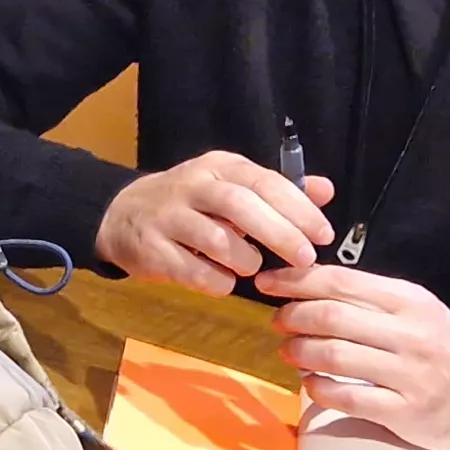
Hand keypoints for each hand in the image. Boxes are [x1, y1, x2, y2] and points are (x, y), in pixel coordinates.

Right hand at [97, 152, 334, 294]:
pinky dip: (216, 281)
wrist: (123, 215)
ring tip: (253, 268)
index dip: (298, 208)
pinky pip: (192, 271)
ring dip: (245, 260)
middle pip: (241, 206)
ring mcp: (168, 217)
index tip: (323, 235)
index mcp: (219, 167)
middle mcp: (193, 186)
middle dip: (279, 234)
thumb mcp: (233, 187)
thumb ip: (279, 191)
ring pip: (216, 240)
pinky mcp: (151, 249)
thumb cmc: (192, 204)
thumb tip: (326, 190)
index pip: (264, 181)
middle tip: (305, 259)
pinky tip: (223, 281)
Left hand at [255, 264, 449, 449]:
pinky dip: (318, 389)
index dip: (297, 280)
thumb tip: (312, 287)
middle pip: (333, 317)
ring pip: (335, 356)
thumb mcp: (419, 312)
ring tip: (288, 352)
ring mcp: (406, 374)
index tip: (269, 282)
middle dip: (294, 316)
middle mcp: (408, 334)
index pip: (342, 281)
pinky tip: (310, 383)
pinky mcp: (402, 412)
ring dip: (300, 352)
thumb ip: (373, 299)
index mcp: (410, 301)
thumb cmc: (445, 350)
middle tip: (278, 321)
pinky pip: (347, 398)